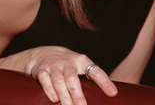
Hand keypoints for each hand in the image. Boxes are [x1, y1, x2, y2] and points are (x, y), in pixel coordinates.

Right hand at [0, 46, 117, 103]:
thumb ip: (91, 78)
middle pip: (73, 79)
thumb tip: (108, 95)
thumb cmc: (68, 64)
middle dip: (78, 95)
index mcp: (82, 61)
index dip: (105, 82)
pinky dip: (49, 89)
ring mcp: (54, 66)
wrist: (43, 53)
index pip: (96, 71)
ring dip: (64, 96)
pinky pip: (45, 80)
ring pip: (59, 81)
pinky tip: (54, 99)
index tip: (113, 93)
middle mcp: (68, 63)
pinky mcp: (41, 70)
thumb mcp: (81, 66)